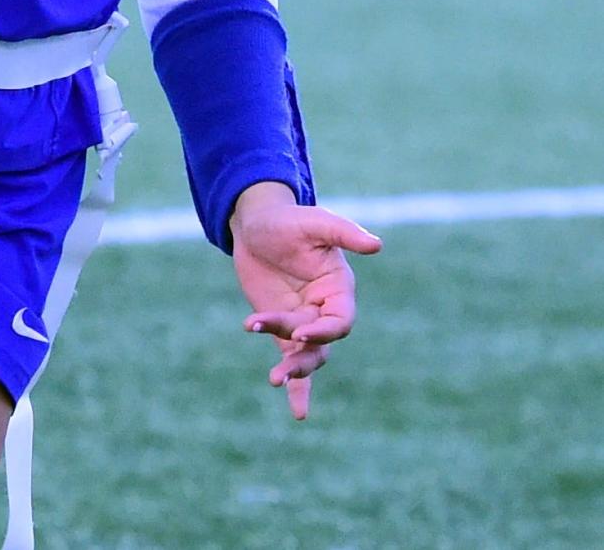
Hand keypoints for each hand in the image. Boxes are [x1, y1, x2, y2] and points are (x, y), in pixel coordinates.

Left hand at [229, 181, 381, 420]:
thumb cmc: (288, 220)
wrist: (255, 225)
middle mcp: (325, 309)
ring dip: (293, 369)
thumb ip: (344, 233)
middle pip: (321, 341)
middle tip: (282, 363)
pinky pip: (292, 360)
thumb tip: (377, 244)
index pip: (340, 320)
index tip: (298, 334)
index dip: (324, 331)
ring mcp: (304, 321)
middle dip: (303, 354)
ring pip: (307, 355)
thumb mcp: (315, 222)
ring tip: (274, 379)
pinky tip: (299, 412)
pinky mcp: (283, 329)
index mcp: (339, 289)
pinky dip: (297, 386)